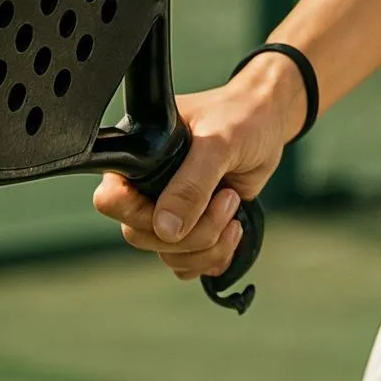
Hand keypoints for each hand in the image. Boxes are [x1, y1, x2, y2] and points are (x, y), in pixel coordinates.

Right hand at [91, 58, 293, 284]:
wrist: (268, 123)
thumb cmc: (241, 118)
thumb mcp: (218, 144)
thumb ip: (191, 185)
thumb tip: (165, 228)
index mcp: (139, 159)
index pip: (112, 201)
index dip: (139, 215)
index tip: (179, 207)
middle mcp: (148, 187)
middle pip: (143, 236)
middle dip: (192, 231)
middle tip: (228, 199)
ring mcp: (170, 210)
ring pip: (168, 255)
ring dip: (209, 245)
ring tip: (234, 208)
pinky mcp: (193, 226)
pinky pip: (188, 263)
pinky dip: (214, 256)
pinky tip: (235, 228)